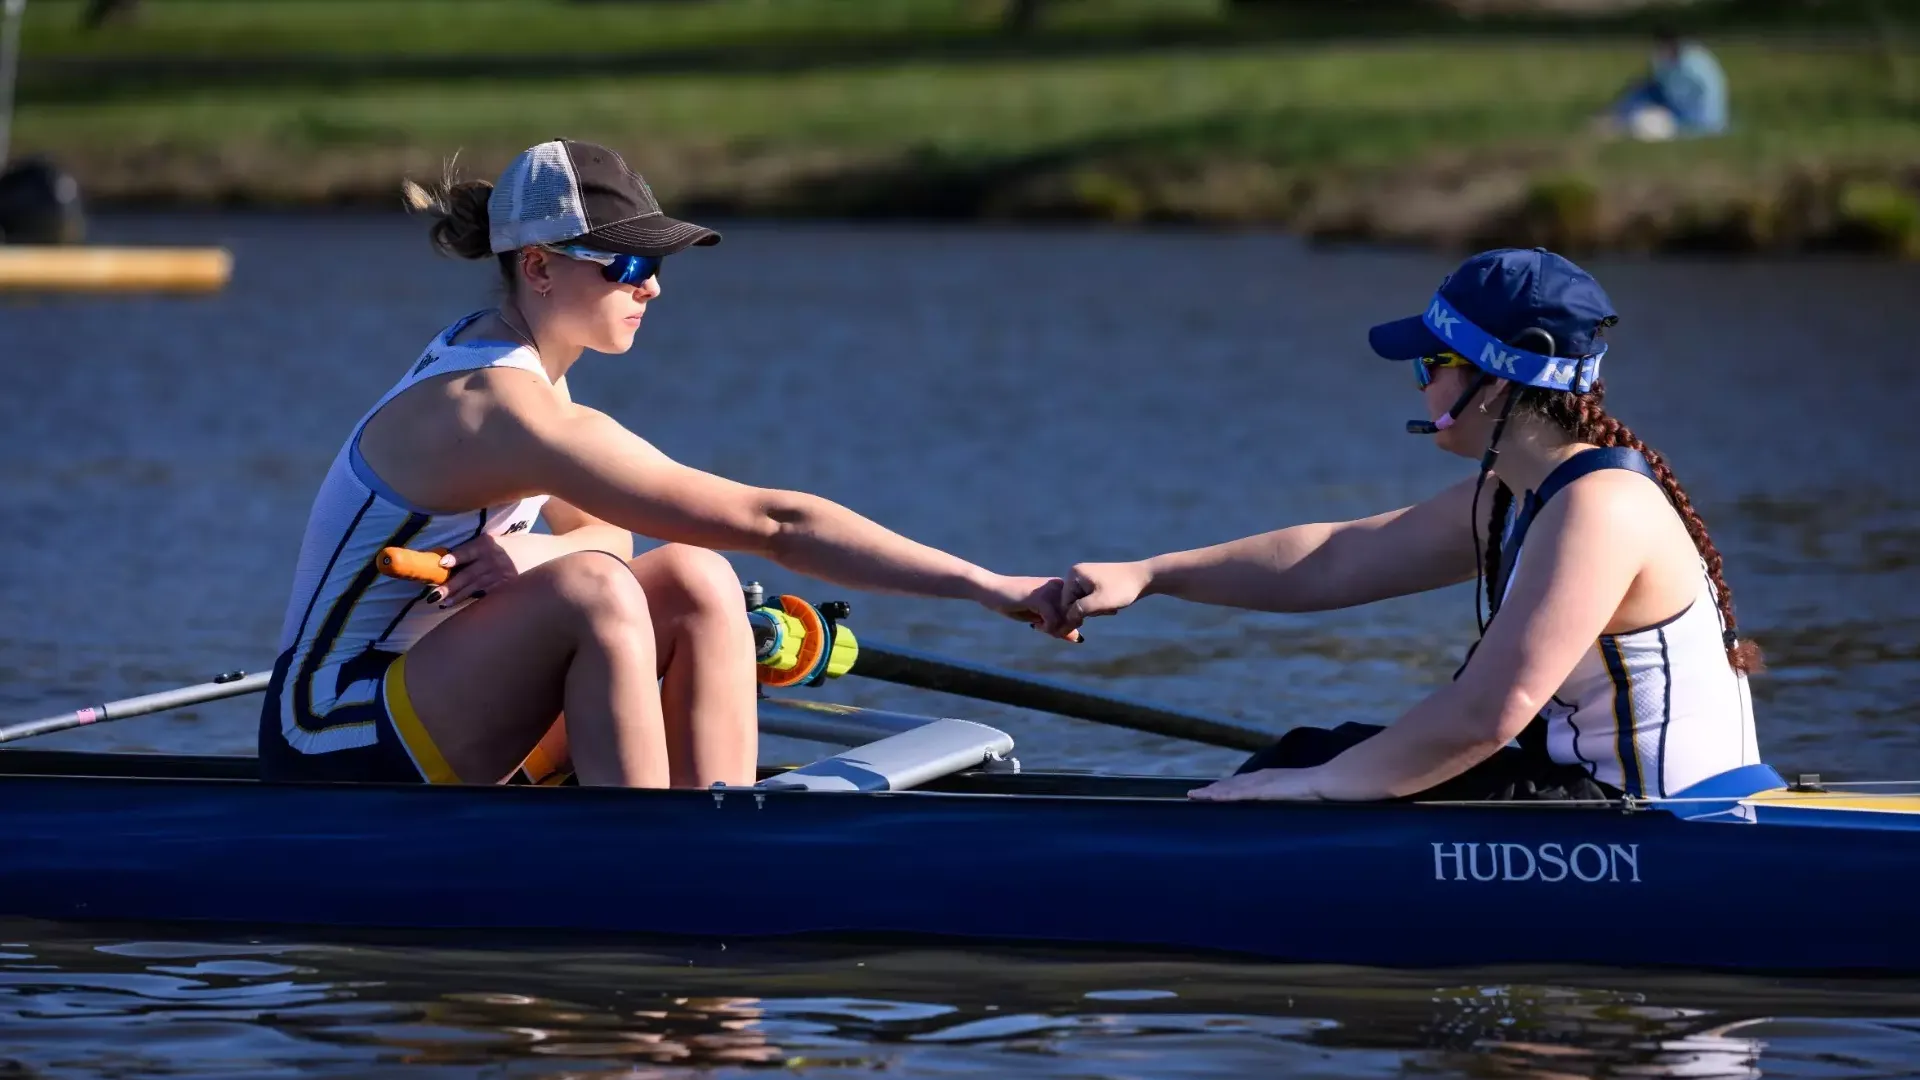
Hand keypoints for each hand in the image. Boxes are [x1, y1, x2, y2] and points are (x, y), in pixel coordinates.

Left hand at [429, 533, 521, 608]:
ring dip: (458, 596)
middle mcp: (494, 559)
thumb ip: (465, 553)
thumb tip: (437, 566)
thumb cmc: (490, 551)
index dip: (457, 557)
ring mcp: (500, 574)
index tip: (443, 563)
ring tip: (442, 603)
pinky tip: (461, 608)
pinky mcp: (505, 587)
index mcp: (485, 545)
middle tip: (434, 595)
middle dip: (452, 585)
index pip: (468, 551)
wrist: (520, 555)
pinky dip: (472, 601)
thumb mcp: (481, 545)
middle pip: (470, 574)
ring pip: (476, 587)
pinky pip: (486, 595)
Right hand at [974, 574, 1078, 640]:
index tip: (1051, 629)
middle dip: (1062, 630)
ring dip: (1055, 630)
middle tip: (1044, 629)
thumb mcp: (1039, 618)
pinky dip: (1046, 628)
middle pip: (1076, 616)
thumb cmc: (1014, 604)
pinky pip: (1054, 620)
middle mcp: (1059, 586)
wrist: (991, 590)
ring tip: (1039, 627)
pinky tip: (1035, 625)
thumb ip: (1059, 626)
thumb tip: (1078, 638)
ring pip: (1067, 619)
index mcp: (1061, 588)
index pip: (1079, 612)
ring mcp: (1050, 590)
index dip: (1068, 626)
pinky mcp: (1040, 597)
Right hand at [1058, 561, 1151, 635]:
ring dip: (1096, 609)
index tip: (1096, 613)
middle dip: (1088, 610)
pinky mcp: (1095, 580)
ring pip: (1083, 602)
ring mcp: (1086, 576)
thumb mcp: (1099, 602)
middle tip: (1106, 609)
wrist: (1145, 577)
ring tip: (1111, 607)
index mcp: (1073, 574)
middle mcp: (1076, 572)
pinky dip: (1100, 605)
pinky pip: (1091, 599)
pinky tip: (1113, 605)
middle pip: (1073, 602)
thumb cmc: (1122, 589)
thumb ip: (1080, 610)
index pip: (1065, 603)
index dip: (1077, 614)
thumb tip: (1066, 618)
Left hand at [1188, 767, 1325, 801]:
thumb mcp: (1291, 796)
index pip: (1238, 784)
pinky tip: (1213, 798)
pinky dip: (1225, 795)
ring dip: (1211, 792)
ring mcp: (1261, 782)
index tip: (1207, 793)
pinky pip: (1241, 793)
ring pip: (1230, 788)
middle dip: (1210, 790)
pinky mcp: (1264, 789)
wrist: (1324, 781)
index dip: (1222, 788)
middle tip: (1192, 795)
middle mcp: (1259, 777)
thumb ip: (1281, 800)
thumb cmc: (1312, 791)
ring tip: (1194, 796)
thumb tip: (1277, 809)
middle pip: (1229, 784)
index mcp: (1266, 779)